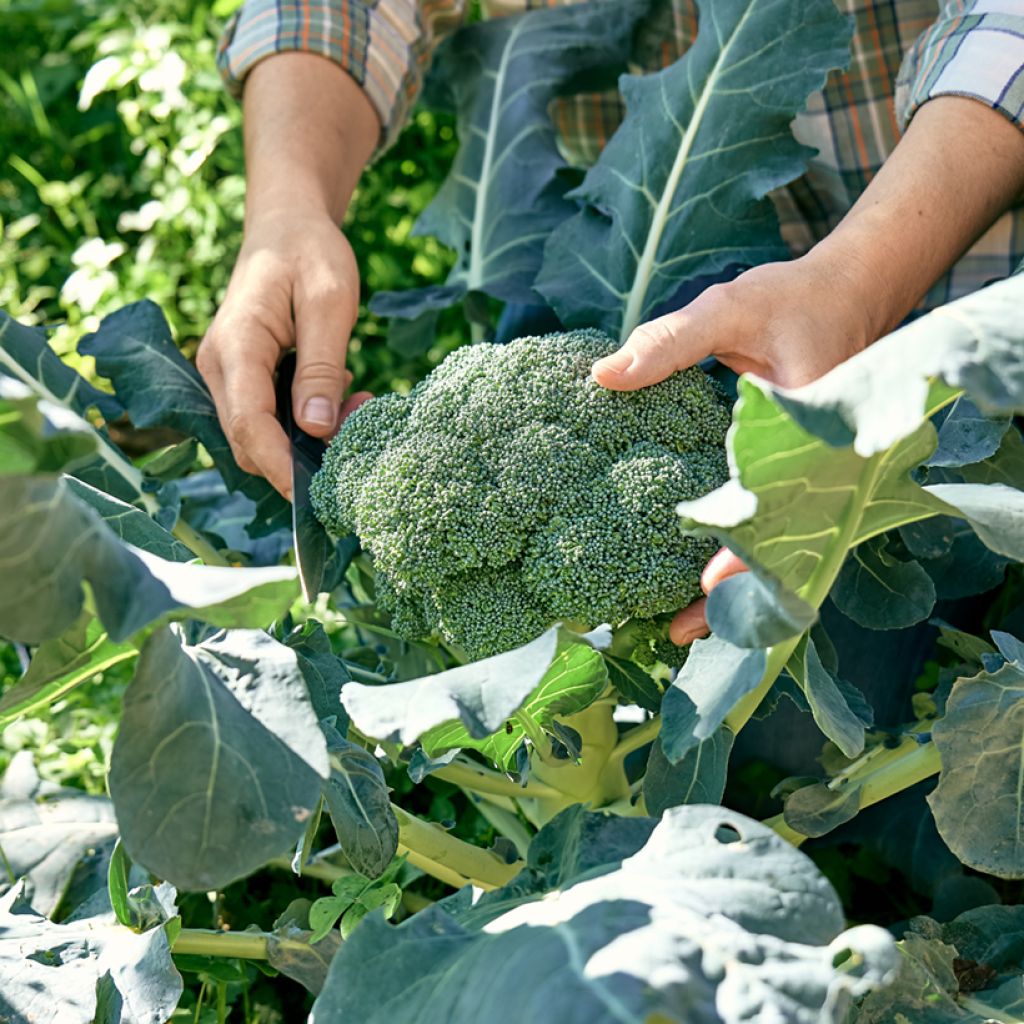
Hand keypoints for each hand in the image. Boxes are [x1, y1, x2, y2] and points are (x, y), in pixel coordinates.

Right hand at [197, 206, 370, 497]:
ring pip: (259, 436)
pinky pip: (268, 419)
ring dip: (307, 440)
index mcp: (236, 345)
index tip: (316, 493)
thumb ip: (322, 366)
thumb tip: (316, 429)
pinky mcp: (243, 379)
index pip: (248, 424)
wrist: (287, 226)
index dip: (280, 465)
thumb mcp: (330, 302)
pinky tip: (341, 398)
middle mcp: (218, 366)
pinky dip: (304, 424)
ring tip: (358, 407)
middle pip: (248, 442)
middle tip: (360, 428)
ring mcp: (226, 375)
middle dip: (301, 456)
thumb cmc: (309, 253)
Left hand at [592, 253, 875, 642]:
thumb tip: (603, 376)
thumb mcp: (729, 309)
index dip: (744, 556)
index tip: (704, 590)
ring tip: (677, 627)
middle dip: (734, 600)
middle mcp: (817, 469)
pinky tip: (694, 577)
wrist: (850, 294)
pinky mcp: (794, 479)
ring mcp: (811, 480)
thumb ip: (671, 341)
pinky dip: (737, 557)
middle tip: (673, 634)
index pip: (776, 509)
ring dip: (736, 591)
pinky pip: (771, 528)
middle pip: (782, 552)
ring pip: (780, 551)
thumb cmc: (793, 300)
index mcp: (809, 433)